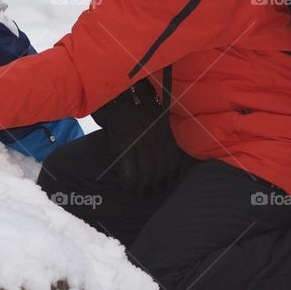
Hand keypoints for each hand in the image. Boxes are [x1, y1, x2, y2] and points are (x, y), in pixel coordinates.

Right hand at [91, 78, 181, 194]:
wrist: (118, 96)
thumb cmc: (136, 109)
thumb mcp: (155, 121)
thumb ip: (160, 138)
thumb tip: (162, 158)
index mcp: (164, 133)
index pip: (172, 160)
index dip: (170, 175)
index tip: (166, 183)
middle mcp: (154, 138)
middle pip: (160, 168)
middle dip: (157, 184)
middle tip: (151, 192)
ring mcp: (139, 140)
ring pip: (147, 171)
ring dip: (144, 186)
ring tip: (140, 192)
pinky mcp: (124, 143)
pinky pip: (130, 167)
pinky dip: (130, 179)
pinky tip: (128, 185)